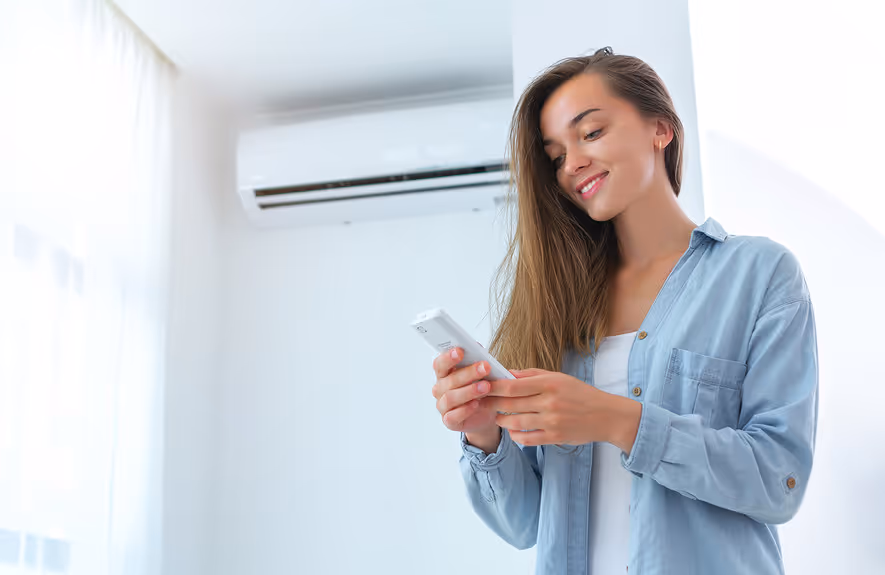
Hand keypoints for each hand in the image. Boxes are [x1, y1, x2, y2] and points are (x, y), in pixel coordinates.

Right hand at [431, 347, 499, 434]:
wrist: (486, 413)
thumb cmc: (481, 388)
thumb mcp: (481, 374)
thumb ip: (477, 361)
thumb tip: (478, 348)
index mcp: (444, 374)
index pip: (440, 364)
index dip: (448, 357)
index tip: (460, 351)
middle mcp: (440, 389)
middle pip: (449, 380)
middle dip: (468, 373)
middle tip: (485, 367)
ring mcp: (442, 406)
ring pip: (450, 397)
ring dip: (469, 391)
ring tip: (486, 387)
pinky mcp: (449, 421)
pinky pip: (453, 416)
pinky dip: (465, 410)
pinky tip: (476, 404)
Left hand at [484, 368, 641, 450]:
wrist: (606, 415)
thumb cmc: (580, 393)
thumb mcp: (558, 377)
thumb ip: (531, 375)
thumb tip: (507, 373)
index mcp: (549, 384)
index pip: (512, 385)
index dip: (493, 386)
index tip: (481, 385)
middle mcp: (549, 403)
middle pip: (510, 404)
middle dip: (491, 403)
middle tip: (479, 402)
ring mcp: (551, 422)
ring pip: (515, 423)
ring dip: (501, 420)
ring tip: (497, 416)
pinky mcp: (554, 438)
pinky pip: (526, 439)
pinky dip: (515, 436)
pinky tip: (512, 430)